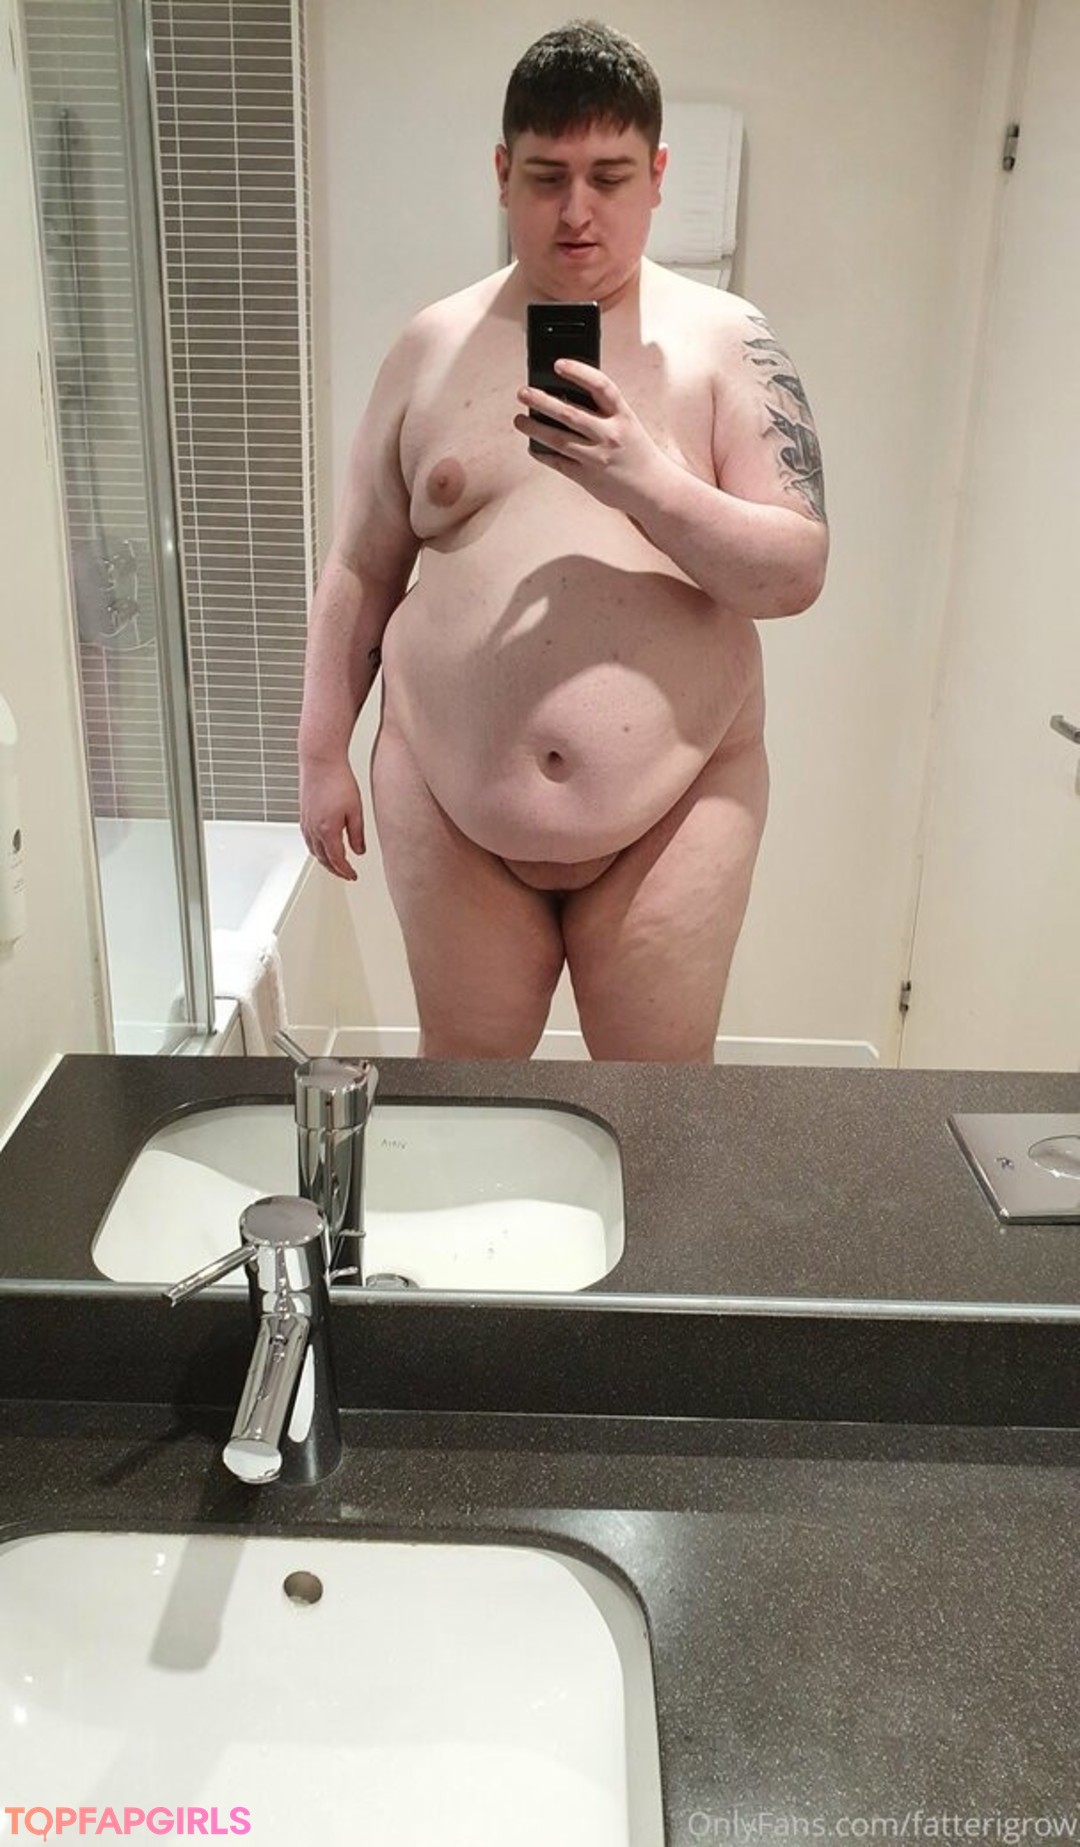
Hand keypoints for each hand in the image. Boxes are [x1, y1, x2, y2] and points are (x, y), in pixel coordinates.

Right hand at [299, 755, 365, 880]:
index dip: (345, 871)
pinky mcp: (303, 814)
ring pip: (313, 850)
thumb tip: (359, 851)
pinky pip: (308, 840)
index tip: (353, 876)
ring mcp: (306, 822)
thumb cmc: (338, 780)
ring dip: (324, 861)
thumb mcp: (356, 810)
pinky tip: (321, 846)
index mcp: (327, 831)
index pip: (337, 860)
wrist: (320, 761)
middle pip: (323, 859)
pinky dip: (316, 849)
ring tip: (335, 864)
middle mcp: (313, 829)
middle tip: (345, 874)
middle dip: (334, 870)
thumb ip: (357, 834)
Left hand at [513, 359, 666, 516]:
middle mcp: (610, 435)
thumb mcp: (628, 425)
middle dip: (542, 401)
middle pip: (570, 413)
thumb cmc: (638, 453)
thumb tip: (567, 398)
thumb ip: (604, 412)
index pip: (600, 386)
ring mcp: (598, 457)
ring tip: (519, 420)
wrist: (655, 489)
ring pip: (558, 439)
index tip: (558, 364)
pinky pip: (559, 464)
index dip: (578, 372)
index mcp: (623, 416)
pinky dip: (543, 454)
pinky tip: (532, 447)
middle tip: (523, 393)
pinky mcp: (588, 478)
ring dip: (534, 428)